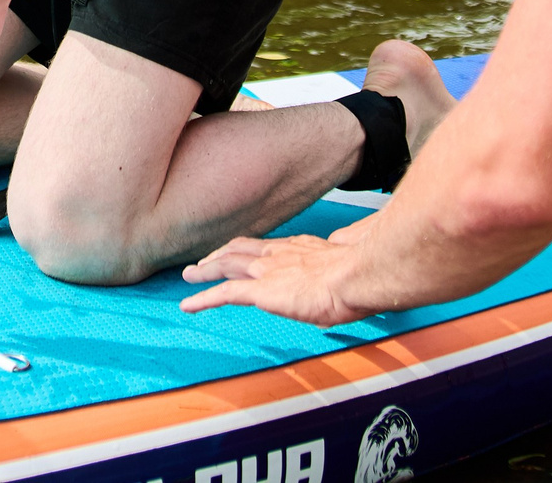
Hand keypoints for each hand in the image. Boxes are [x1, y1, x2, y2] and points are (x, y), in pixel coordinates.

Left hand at [179, 231, 372, 326]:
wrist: (357, 276)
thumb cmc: (362, 272)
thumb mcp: (353, 260)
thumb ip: (346, 257)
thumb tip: (354, 259)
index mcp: (299, 249)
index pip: (265, 248)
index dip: (248, 250)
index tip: (240, 253)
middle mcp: (278, 255)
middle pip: (239, 251)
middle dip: (219, 255)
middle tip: (203, 262)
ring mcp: (267, 271)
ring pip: (225, 266)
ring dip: (205, 271)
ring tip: (189, 276)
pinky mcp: (261, 291)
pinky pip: (223, 294)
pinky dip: (203, 299)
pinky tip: (189, 305)